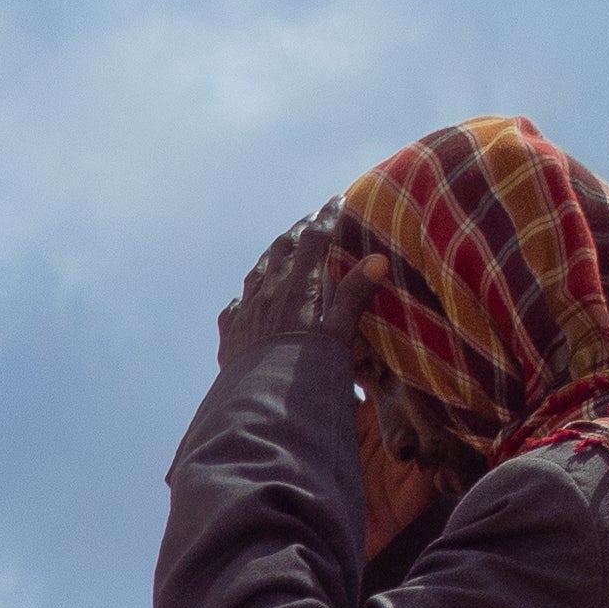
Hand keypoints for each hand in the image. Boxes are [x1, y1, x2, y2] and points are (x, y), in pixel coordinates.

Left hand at [218, 213, 385, 369]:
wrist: (263, 407)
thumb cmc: (308, 374)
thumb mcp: (340, 335)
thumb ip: (355, 295)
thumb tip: (378, 260)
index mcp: (298, 286)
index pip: (314, 239)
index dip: (327, 217)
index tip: (337, 199)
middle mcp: (267, 292)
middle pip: (283, 248)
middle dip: (299, 230)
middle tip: (312, 221)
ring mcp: (245, 313)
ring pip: (257, 272)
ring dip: (271, 256)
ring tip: (282, 249)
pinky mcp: (230, 337)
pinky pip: (234, 307)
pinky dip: (244, 296)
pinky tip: (245, 298)